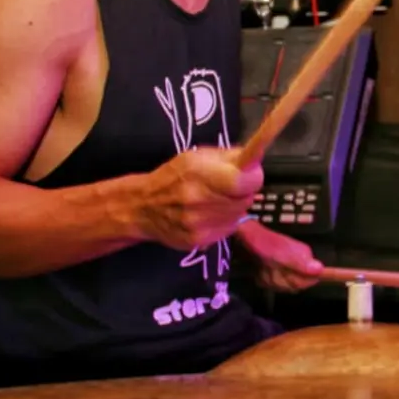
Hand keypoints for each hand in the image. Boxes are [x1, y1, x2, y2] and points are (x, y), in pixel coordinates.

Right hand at [135, 147, 262, 249]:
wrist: (143, 207)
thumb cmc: (173, 176)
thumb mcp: (197, 156)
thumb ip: (229, 157)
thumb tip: (255, 159)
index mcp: (200, 175)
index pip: (246, 182)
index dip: (253, 177)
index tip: (248, 172)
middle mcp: (199, 202)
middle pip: (246, 199)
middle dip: (244, 190)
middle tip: (229, 185)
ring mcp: (198, 225)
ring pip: (240, 214)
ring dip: (235, 205)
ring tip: (216, 199)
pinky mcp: (198, 241)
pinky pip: (229, 229)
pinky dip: (226, 220)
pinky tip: (209, 213)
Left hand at [236, 220, 322, 291]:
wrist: (248, 238)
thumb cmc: (267, 246)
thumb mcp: (283, 255)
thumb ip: (301, 264)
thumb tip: (321, 269)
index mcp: (306, 258)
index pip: (311, 279)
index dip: (299, 281)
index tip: (286, 275)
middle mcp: (300, 263)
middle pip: (296, 284)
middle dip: (282, 280)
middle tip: (272, 270)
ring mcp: (288, 266)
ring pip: (283, 285)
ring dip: (271, 279)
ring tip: (264, 269)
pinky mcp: (277, 270)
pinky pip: (274, 283)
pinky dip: (265, 279)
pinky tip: (260, 271)